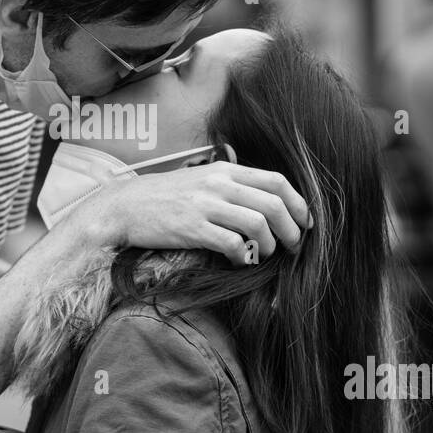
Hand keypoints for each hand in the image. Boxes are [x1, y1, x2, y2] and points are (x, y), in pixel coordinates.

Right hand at [78, 160, 312, 265]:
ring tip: (264, 256)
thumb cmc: (167, 197)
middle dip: (291, 231)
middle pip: (274, 205)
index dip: (298, 205)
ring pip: (258, 224)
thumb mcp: (202, 178)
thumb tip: (267, 204)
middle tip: (292, 248)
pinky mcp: (193, 228)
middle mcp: (220, 183)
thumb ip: (233, 185)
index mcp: (226, 169)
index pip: (277, 182)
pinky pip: (233, 244)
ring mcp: (206, 204)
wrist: (127, 206)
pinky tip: (240, 262)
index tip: (305, 224)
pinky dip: (245, 257)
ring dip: (269, 246)